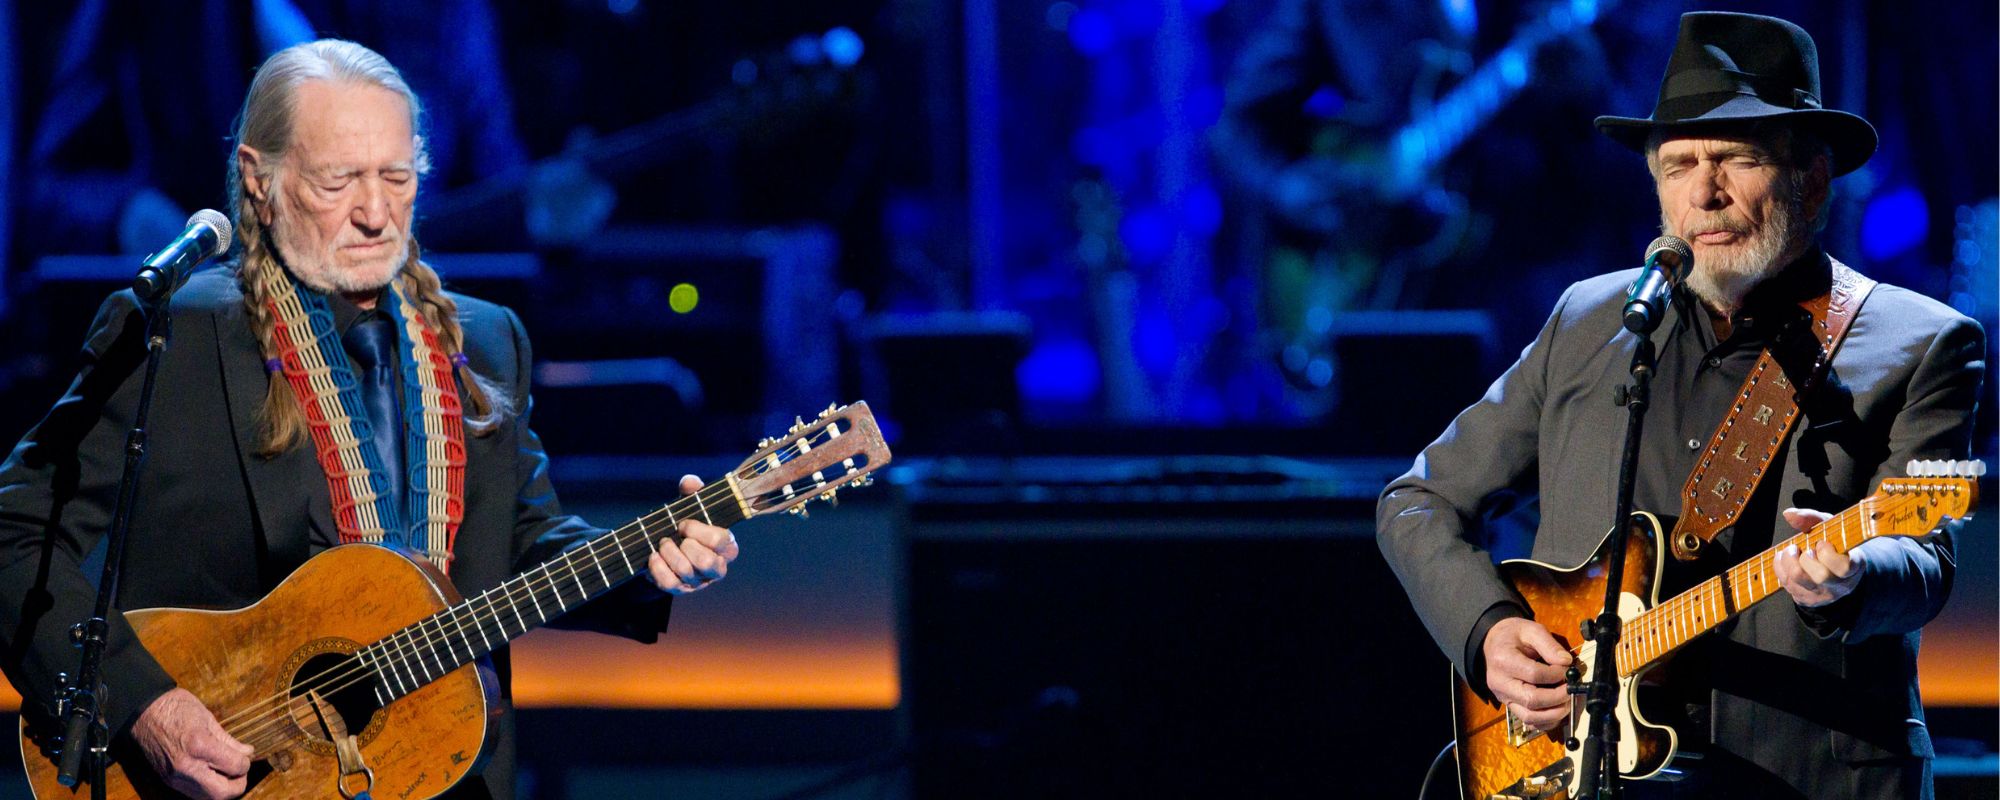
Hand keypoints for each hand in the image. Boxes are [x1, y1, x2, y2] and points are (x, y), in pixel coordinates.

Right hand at [130, 687, 252, 799]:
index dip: (245, 763)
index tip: (246, 757)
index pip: (234, 767)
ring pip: (207, 797)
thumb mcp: (207, 718)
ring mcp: (175, 776)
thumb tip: (247, 753)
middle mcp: (187, 766)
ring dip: (222, 789)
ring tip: (227, 774)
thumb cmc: (175, 708)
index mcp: (199, 746)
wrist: (142, 711)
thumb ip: (228, 740)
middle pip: (222, 792)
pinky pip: (193, 793)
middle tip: (241, 772)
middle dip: (238, 785)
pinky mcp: (167, 780)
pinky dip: (207, 789)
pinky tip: (211, 775)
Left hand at [645, 474, 740, 594]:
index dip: (698, 530)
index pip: (720, 540)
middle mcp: (718, 567)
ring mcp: (700, 581)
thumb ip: (693, 491)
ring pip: (686, 571)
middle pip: (706, 562)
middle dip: (685, 545)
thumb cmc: (685, 526)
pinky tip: (653, 556)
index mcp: (727, 546)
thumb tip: (690, 482)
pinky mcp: (681, 590)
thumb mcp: (690, 507)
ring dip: (669, 553)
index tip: (684, 523)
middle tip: (675, 535)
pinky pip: (670, 584)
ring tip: (662, 543)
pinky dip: (658, 568)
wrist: (666, 548)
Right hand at [1482, 616, 1574, 731]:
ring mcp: (1503, 698)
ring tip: (1568, 701)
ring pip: (1530, 717)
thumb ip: (1549, 645)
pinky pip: (1529, 722)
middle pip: (1532, 700)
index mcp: (1503, 660)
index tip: (1568, 669)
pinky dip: (1547, 721)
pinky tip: (1558, 709)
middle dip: (1558, 697)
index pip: (1534, 675)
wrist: (1492, 644)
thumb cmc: (1512, 636)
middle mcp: (1500, 683)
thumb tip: (1567, 663)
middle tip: (1572, 689)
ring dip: (1554, 713)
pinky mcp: (1510, 706)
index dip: (1556, 674)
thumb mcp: (1530, 630)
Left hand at [1773, 508, 1864, 607]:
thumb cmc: (1833, 543)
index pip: (1843, 567)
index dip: (1827, 554)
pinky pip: (1787, 585)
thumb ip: (1811, 518)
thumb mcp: (1829, 527)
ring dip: (1787, 561)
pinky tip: (1786, 560)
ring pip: (1798, 581)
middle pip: (1820, 576)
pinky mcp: (1806, 600)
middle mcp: (1840, 585)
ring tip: (1791, 551)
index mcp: (1853, 566)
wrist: (1834, 569)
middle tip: (1802, 548)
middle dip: (1805, 558)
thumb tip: (1788, 514)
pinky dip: (1780, 568)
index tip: (1821, 543)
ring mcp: (1822, 595)